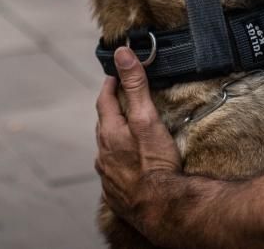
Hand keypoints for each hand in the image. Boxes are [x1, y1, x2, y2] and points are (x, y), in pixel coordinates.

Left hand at [95, 47, 183, 240]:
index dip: (110, 84)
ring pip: (106, 149)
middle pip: (104, 124)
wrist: (160, 209)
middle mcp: (103, 154)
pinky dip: (118, 161)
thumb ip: (135, 85)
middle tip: (122, 99)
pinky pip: (113, 171)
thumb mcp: (147, 118)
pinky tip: (128, 164)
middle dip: (111, 110)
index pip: (104, 100)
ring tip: (126, 131)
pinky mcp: (115, 193)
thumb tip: (122, 54)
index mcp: (109, 133)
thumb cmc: (155, 164)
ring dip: (114, 137)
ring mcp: (108, 175)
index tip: (115, 74)